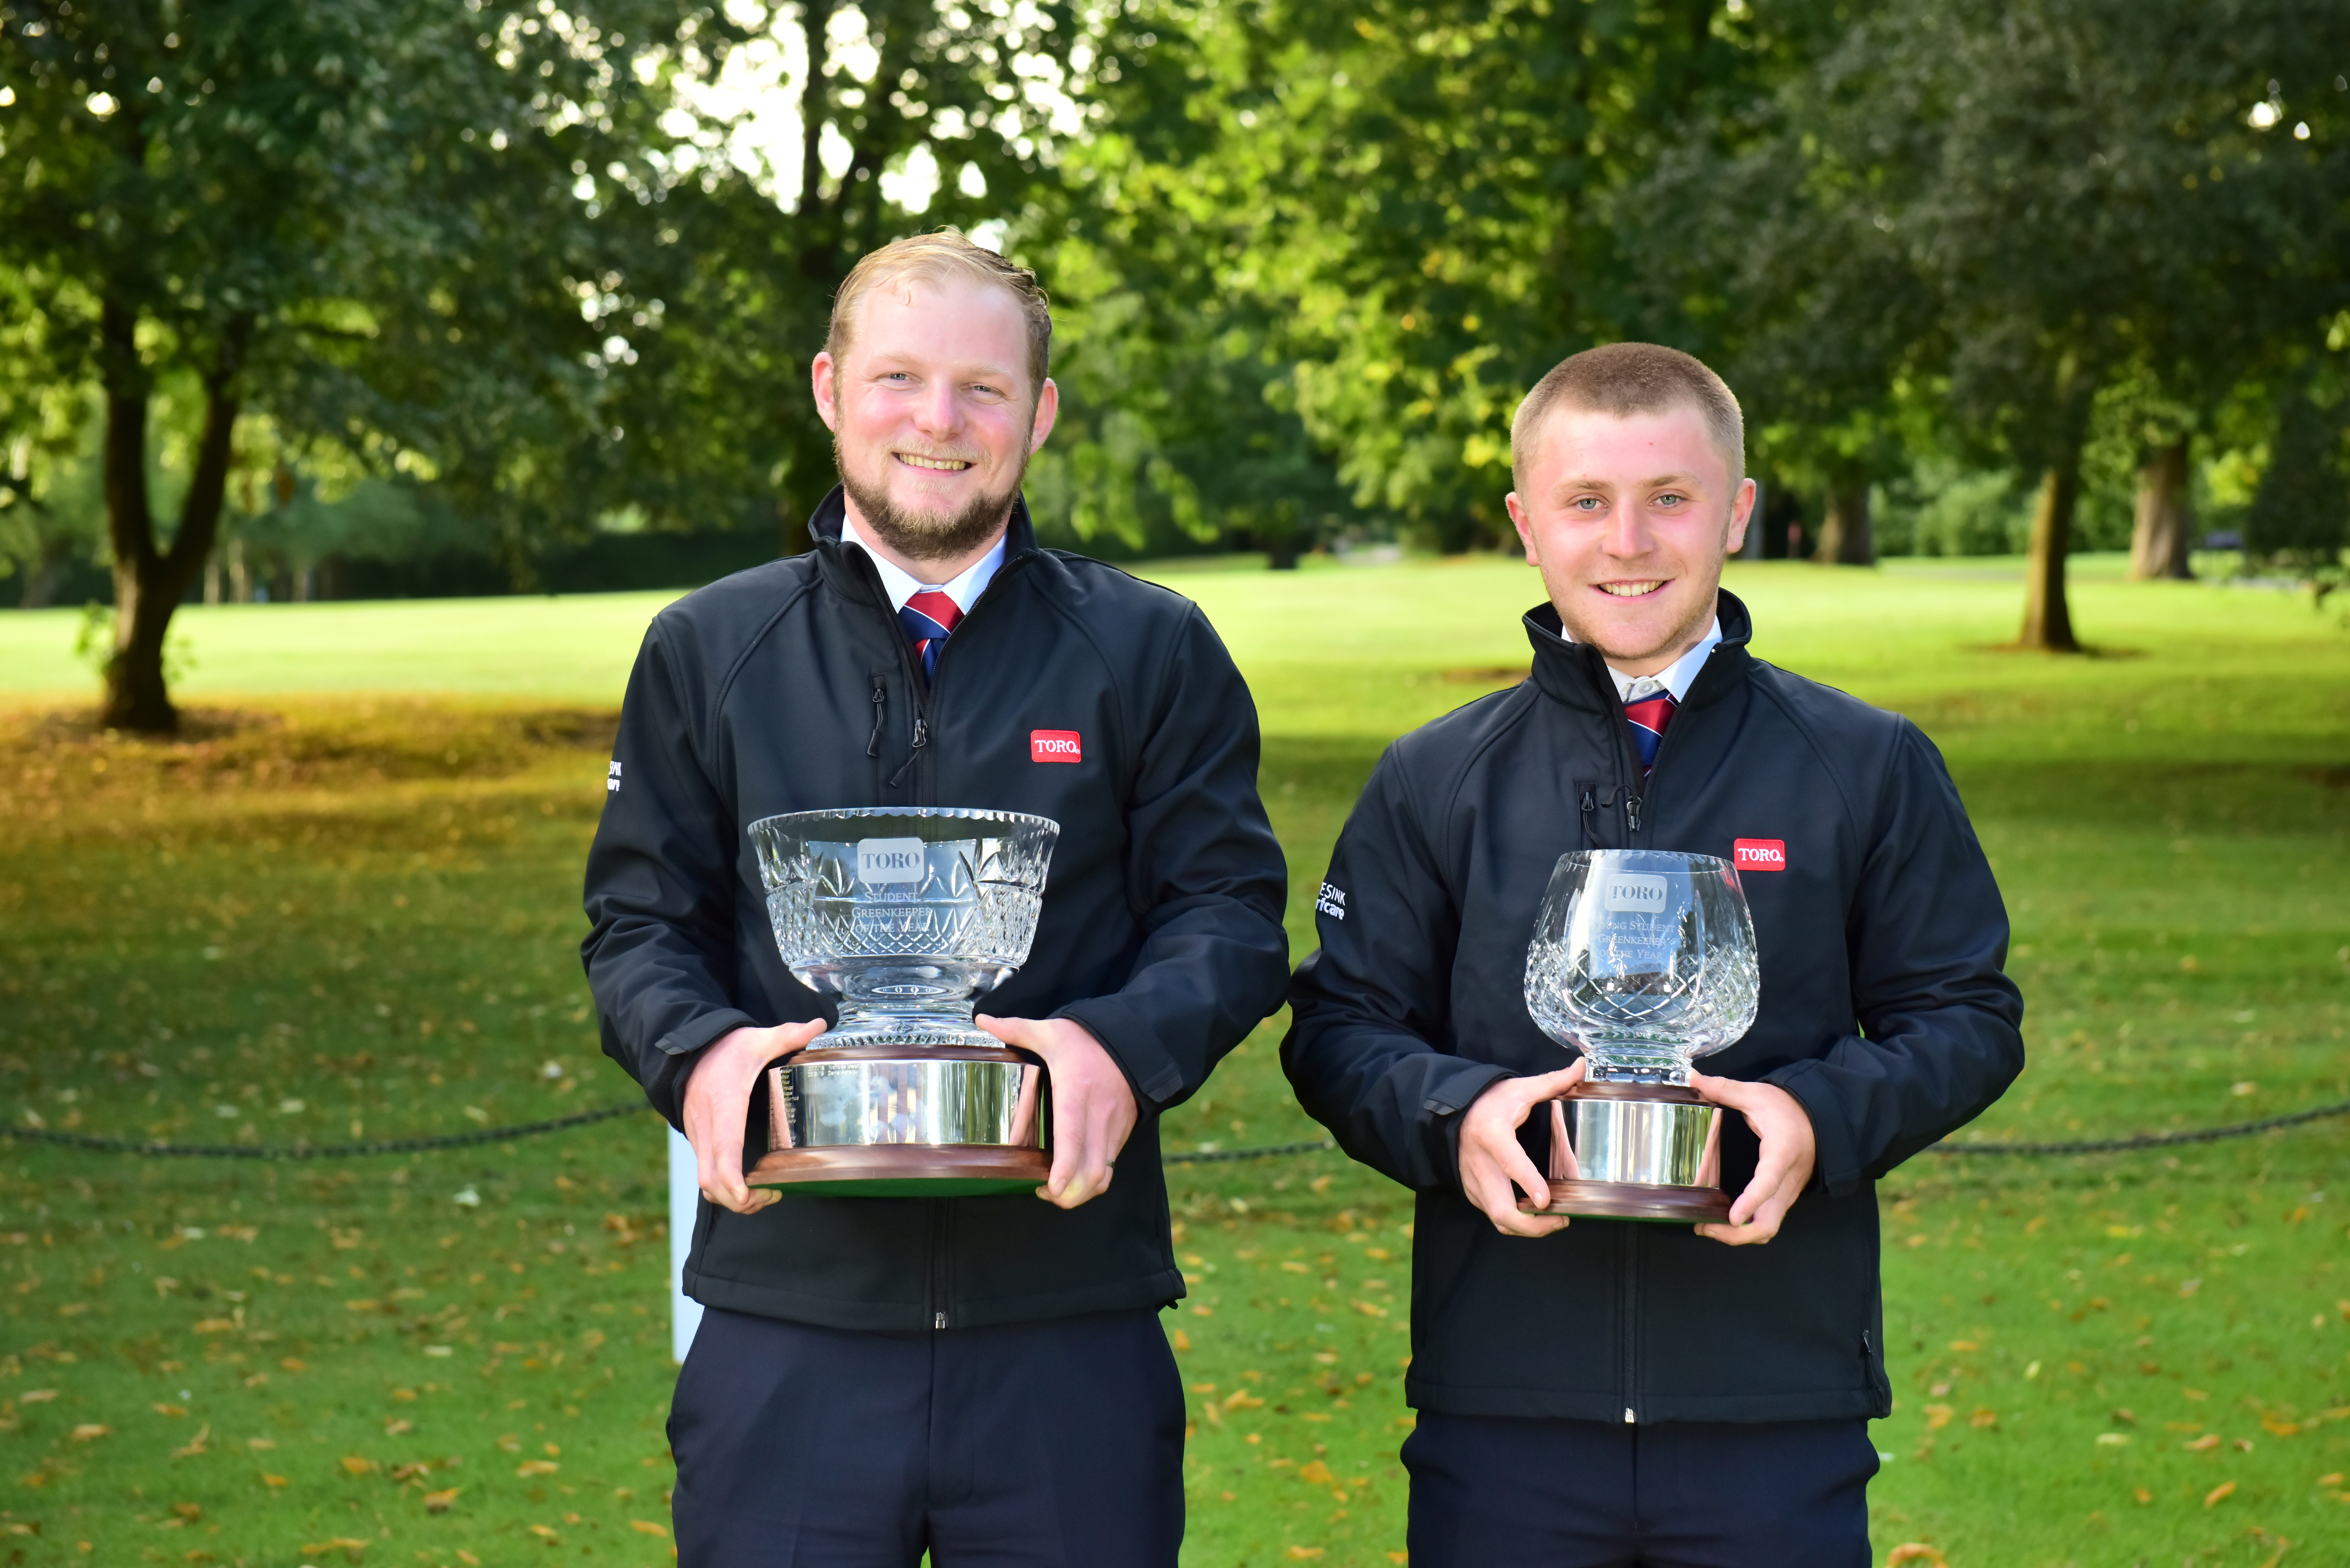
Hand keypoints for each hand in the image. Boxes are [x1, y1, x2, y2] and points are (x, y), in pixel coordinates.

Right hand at [682, 1020, 826, 1214]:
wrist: (691, 1049)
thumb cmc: (726, 1048)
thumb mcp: (757, 1038)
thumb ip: (788, 1034)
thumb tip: (819, 1024)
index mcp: (724, 1102)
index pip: (724, 1146)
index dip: (732, 1175)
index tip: (747, 1193)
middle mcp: (707, 1125)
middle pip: (711, 1177)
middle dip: (737, 1199)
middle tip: (770, 1197)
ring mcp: (700, 1137)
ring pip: (706, 1181)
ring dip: (730, 1198)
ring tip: (763, 1196)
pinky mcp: (699, 1142)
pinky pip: (706, 1174)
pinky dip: (723, 1188)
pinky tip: (747, 1186)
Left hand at [977, 1015, 1137, 1208]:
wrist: (1132, 1037)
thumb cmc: (1087, 1039)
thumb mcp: (1051, 1031)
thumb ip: (1016, 1029)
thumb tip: (983, 1020)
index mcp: (1076, 1092)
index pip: (1073, 1138)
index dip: (1065, 1169)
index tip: (1052, 1188)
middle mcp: (1098, 1114)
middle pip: (1092, 1170)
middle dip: (1071, 1195)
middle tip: (1047, 1194)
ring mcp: (1113, 1126)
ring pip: (1105, 1173)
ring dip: (1083, 1191)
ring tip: (1059, 1191)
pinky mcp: (1122, 1131)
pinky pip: (1111, 1164)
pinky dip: (1095, 1178)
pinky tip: (1076, 1175)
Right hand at [1457, 1060, 1585, 1237]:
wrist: (1451, 1114)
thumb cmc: (1488, 1102)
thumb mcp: (1518, 1089)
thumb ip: (1551, 1082)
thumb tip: (1580, 1067)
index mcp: (1493, 1135)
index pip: (1509, 1161)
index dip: (1528, 1182)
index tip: (1546, 1199)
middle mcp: (1480, 1164)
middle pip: (1502, 1209)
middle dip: (1532, 1225)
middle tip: (1561, 1219)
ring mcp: (1474, 1183)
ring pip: (1499, 1219)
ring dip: (1527, 1228)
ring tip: (1554, 1220)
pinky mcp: (1473, 1192)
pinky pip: (1494, 1216)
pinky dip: (1516, 1221)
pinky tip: (1535, 1214)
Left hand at [1687, 1071, 1816, 1245]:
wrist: (1819, 1118)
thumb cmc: (1788, 1107)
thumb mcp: (1757, 1094)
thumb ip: (1725, 1089)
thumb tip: (1692, 1077)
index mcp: (1781, 1153)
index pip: (1768, 1182)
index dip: (1751, 1201)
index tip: (1733, 1217)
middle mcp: (1787, 1180)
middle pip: (1769, 1222)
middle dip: (1738, 1235)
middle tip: (1705, 1227)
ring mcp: (1787, 1193)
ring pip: (1768, 1227)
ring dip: (1740, 1236)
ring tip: (1708, 1227)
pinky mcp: (1783, 1197)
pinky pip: (1767, 1221)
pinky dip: (1747, 1228)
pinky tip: (1723, 1221)